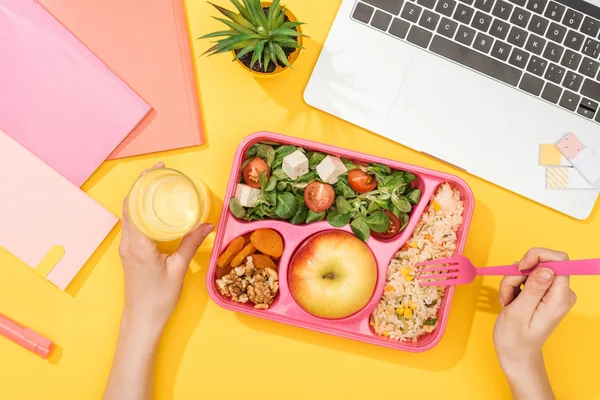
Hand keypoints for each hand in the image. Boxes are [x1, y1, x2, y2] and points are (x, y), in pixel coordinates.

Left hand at [119, 163, 213, 334]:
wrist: (142, 319)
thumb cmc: (159, 297)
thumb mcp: (178, 269)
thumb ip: (191, 243)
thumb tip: (207, 224)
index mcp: (138, 243)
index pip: (134, 204)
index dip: (143, 183)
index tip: (157, 169)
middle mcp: (128, 242)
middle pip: (129, 205)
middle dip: (142, 185)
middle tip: (161, 172)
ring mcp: (126, 247)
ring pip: (129, 213)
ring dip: (141, 197)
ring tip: (159, 185)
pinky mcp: (129, 252)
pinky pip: (132, 224)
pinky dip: (141, 210)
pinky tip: (156, 209)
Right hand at [493, 248, 576, 399]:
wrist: (516, 353)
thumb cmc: (515, 338)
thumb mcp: (518, 313)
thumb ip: (533, 289)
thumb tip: (546, 269)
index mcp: (559, 298)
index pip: (559, 260)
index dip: (537, 257)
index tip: (521, 267)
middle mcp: (560, 292)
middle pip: (541, 262)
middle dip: (518, 272)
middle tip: (508, 291)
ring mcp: (551, 292)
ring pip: (530, 268)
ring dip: (512, 281)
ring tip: (508, 301)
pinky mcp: (543, 291)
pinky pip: (526, 276)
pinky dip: (513, 285)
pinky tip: (510, 300)